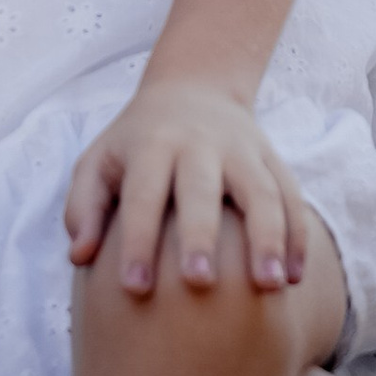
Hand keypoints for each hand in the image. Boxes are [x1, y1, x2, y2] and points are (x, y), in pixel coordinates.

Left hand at [65, 73, 309, 295]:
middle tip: (200, 282)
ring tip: (270, 286)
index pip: (142, 193)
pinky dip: (296, 233)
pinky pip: (289, 192)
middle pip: (201, 187)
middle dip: (201, 233)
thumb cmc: (136, 144)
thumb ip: (84, 206)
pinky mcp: (270, 156)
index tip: (133, 288)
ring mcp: (240, 148)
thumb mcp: (98, 162)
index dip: (136, 238)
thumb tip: (79, 255)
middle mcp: (198, 143)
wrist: (192, 87)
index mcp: (151, 145)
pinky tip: (295, 278)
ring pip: (259, 189)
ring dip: (268, 236)